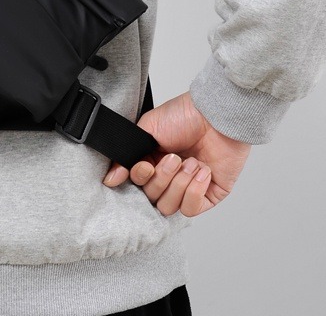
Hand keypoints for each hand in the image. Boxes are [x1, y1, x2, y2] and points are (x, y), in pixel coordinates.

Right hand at [102, 91, 251, 216]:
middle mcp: (169, 178)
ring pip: (170, 207)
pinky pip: (191, 209)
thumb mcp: (146, 130)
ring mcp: (188, 188)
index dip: (140, 178)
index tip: (146, 165)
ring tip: (190, 163)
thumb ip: (128, 154)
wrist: (214, 115)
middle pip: (152, 198)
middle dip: (163, 177)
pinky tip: (202, 171)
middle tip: (173, 157)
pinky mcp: (209, 195)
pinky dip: (194, 191)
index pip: (137, 185)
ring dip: (179, 184)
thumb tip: (111, 178)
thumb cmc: (183, 116)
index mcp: (151, 162)